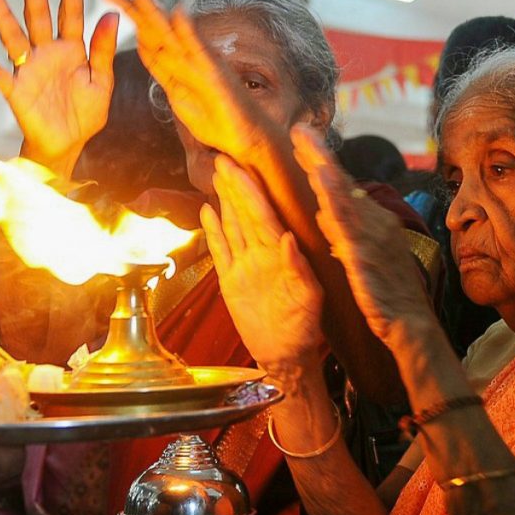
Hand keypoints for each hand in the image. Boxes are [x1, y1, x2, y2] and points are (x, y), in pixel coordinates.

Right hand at [0, 0, 118, 175]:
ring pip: (14, 38)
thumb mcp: (102, 82)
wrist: (69, 145)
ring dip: (3, 16)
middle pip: (40, 19)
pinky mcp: (17, 90)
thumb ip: (103, 50)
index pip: (71, 17)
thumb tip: (111, 15)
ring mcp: (30, 70)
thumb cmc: (85, 114)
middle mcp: (47, 54)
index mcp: (71, 51)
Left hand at [104, 0, 274, 161]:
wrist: (246, 138)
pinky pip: (199, 49)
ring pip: (172, 34)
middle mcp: (189, 58)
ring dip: (154, 12)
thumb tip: (147, 50)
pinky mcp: (215, 73)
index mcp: (177, 67)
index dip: (129, 19)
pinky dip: (189, 30)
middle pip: (155, 30)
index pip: (148, 38)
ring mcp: (202, 63)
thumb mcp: (180, 99)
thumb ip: (165, 74)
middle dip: (133, 9)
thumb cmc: (218, 121)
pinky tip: (177, 11)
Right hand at [201, 155, 323, 368]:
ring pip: (232, 225)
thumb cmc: (303, 329)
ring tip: (215, 175)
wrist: (285, 356)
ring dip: (224, 200)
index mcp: (281, 254)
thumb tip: (287, 237)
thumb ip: (298, 269)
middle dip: (235, 186)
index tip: (240, 166)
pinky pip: (220, 250)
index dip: (251, 190)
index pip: (263, 215)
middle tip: (222, 159)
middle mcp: (261, 254)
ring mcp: (245, 265)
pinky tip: (207, 210)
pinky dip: (213, 230)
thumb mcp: (308, 300)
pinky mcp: (231, 280)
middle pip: (245, 213)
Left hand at [291, 124, 432, 342]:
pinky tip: (324, 204)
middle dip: (321, 155)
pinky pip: (352, 239)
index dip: (321, 160)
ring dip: (326, 176)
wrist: (411, 327)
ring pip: (346, 203)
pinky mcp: (369, 265)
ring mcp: (374, 242)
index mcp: (373, 222)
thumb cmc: (386, 293)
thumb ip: (343, 232)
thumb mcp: (362, 255)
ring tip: (308, 152)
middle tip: (299, 129)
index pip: (342, 185)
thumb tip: (323, 212)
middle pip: (343, 185)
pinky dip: (339, 219)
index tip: (301, 136)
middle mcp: (375, 224)